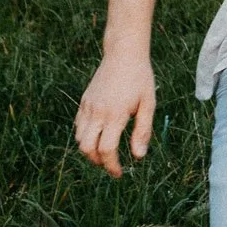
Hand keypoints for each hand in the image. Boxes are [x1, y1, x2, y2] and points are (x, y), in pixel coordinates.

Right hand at [74, 49, 155, 177]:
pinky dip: (85, 136)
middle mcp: (97, 112)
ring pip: (79, 139)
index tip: (120, 173)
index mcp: (115, 115)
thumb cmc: (140, 78)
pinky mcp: (84, 102)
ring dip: (90, 150)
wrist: (123, 53)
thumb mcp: (148, 104)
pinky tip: (99, 136)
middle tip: (112, 165)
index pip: (106, 150)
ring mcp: (87, 107)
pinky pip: (78, 126)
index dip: (112, 166)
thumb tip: (138, 157)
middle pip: (87, 148)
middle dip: (98, 162)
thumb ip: (143, 131)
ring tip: (106, 152)